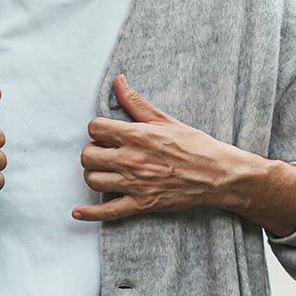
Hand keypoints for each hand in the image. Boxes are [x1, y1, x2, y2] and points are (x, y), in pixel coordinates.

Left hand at [73, 74, 233, 222]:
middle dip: (92, 152)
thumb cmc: (195, 145)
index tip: (107, 134)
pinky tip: (78, 212)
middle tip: (104, 153)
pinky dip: (90, 213)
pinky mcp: (141, 204)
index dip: (97, 129)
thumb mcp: (165, 120)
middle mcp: (132, 159)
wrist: (217, 174)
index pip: (95, 128)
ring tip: (104, 171)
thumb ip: (136, 103)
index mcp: (137, 135)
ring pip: (93, 180)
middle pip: (88, 155)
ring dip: (93, 175)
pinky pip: (108, 212)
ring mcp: (135, 184)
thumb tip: (118, 81)